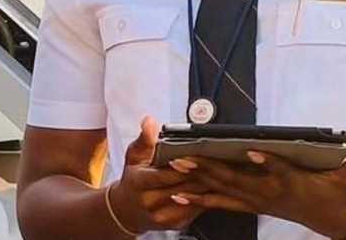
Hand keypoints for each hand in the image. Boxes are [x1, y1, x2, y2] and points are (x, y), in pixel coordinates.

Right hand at [107, 116, 208, 233]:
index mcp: (139, 183)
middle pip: (183, 186)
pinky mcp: (176, 224)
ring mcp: (163, 215)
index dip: (180, 167)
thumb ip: (144, 138)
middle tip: (214, 161)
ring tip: (217, 172)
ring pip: (193, 198)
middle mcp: (150, 201)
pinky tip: (212, 186)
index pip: (163, 175)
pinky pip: (196, 210)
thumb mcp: (134, 156)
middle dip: (198, 174)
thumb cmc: (134, 179)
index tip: (192, 157)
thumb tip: (149, 121)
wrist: (128, 210)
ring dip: (206, 185)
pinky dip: (205, 197)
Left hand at [173, 134, 345, 238]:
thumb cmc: (340, 192)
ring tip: (174, 173)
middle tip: (185, 158)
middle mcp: (270, 193)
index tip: (252, 151)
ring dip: (198, 182)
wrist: (335, 220)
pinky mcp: (253, 204)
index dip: (267, 161)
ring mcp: (259, 200)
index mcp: (292, 181)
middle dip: (210, 169)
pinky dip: (202, 199)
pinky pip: (223, 202)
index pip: (279, 169)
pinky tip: (180, 194)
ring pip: (225, 191)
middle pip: (237, 180)